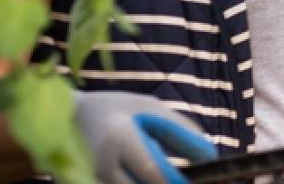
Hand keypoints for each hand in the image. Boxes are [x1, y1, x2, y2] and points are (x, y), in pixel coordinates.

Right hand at [73, 91, 216, 183]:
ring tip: (173, 175)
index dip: (176, 180)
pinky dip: (141, 183)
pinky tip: (153, 176)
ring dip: (154, 183)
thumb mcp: (151, 108)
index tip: (199, 180)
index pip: (151, 169)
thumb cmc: (119, 109)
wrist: (71, 117)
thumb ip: (181, 130)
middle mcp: (103, 165)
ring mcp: (95, 180)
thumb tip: (211, 156)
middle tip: (188, 179)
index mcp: (119, 138)